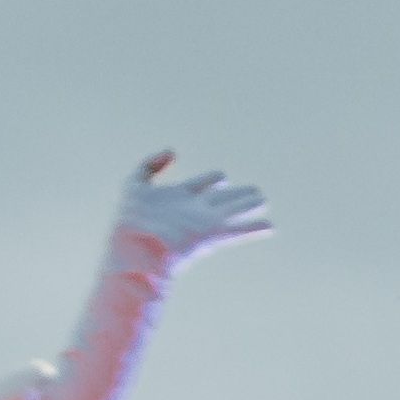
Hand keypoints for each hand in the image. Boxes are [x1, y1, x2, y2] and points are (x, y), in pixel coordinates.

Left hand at [112, 152, 273, 273]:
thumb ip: (150, 164)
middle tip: (256, 191)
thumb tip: (173, 151)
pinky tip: (270, 226)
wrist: (133, 248)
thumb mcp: (134, 184)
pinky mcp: (211, 237)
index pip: (202, 184)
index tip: (222, 177)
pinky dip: (253, 229)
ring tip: (264, 201)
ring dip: (249, 206)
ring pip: (233, 211)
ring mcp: (204, 223)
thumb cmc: (129, 220)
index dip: (211, 179)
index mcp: (179, 197)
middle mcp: (195, 209)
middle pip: (222, 198)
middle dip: (238, 194)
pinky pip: (237, 231)